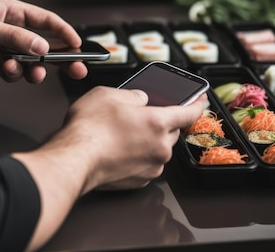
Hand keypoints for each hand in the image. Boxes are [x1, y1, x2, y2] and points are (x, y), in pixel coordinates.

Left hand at [0, 0, 87, 82]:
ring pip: (31, 61)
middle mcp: (9, 29)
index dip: (63, 31)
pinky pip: (15, 72)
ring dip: (35, 69)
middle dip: (60, 56)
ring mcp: (3, 49)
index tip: (78, 44)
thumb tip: (41, 47)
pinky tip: (8, 71)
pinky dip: (16, 75)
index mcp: (10, 11)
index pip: (45, 20)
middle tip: (76, 68)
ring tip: (34, 74)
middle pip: (44, 43)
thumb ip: (15, 37)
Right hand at [12, 86, 205, 250]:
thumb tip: (139, 98)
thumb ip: (132, 94)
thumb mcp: (108, 94)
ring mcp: (151, 166)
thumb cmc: (88, 130)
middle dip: (163, 121)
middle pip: (173, 130)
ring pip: (160, 148)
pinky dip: (140, 154)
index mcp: (158, 122)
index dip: (197, 102)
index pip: (189, 112)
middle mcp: (160, 147)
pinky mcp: (139, 179)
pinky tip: (120, 147)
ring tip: (124, 131)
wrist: (74, 161)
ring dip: (149, 138)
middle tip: (144, 113)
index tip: (200, 98)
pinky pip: (147, 162)